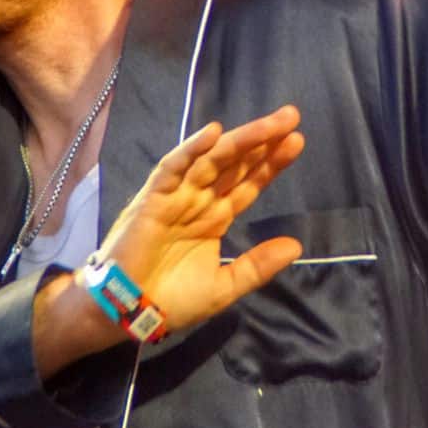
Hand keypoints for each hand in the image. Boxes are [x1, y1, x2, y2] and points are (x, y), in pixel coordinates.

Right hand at [95, 105, 305, 331]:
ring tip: (270, 123)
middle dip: (262, 141)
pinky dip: (190, 149)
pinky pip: (173, 168)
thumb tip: (296, 246)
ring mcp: (177, 196)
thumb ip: (257, 266)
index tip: (297, 142)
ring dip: (240, 139)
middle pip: (235, 164)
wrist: (129, 312)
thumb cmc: (172, 300)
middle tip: (292, 116)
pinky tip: (213, 133)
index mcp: (216, 218)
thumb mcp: (224, 287)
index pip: (248, 183)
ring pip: (212, 159)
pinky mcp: (153, 197)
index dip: (271, 164)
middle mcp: (199, 200)